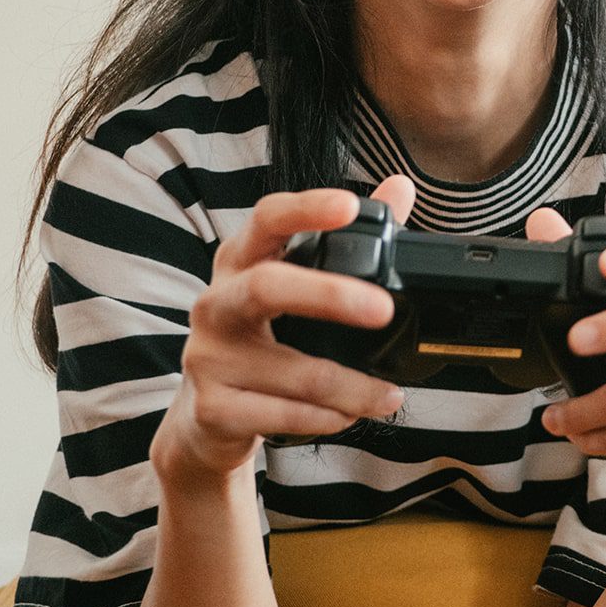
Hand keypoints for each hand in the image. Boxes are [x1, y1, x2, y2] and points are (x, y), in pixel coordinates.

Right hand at [150, 176, 412, 487]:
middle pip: (267, 286)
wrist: (205, 419)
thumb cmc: (259, 339)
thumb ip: (350, 236)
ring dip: (352, 386)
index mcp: (241, 262)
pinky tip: (348, 416)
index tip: (349, 207)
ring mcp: (209, 357)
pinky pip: (282, 415)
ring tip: (387, 395)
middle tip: (383, 310)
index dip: (305, 209)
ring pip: (293, 371)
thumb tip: (400, 187)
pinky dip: (325, 418)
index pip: (266, 219)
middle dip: (330, 295)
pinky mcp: (213, 408)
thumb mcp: (294, 282)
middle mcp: (217, 303)